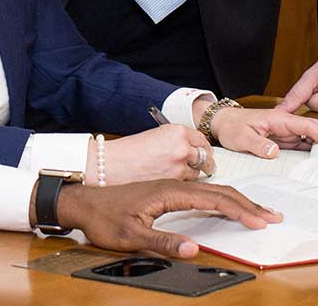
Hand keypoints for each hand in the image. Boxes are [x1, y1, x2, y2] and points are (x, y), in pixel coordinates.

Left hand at [55, 179, 279, 257]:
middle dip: (248, 204)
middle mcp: (174, 186)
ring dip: (238, 200)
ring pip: (212, 191)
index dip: (240, 210)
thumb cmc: (104, 219)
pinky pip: (202, 194)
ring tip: (259, 211)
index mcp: (169, 192)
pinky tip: (228, 206)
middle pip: (219, 192)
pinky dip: (222, 200)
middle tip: (273, 216)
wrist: (82, 202)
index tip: (260, 221)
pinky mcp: (166, 193)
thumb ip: (163, 243)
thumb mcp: (131, 237)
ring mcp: (171, 187)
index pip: (214, 200)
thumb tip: (195, 250)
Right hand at [98, 123, 214, 183]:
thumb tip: (192, 149)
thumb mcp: (156, 136)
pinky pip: (187, 185)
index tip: (203, 152)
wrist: (111, 166)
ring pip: (198, 172)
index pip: (202, 139)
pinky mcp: (174, 184)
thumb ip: (176, 141)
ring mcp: (180, 167)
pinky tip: (172, 182)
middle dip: (204, 162)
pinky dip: (183, 184)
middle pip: (206, 156)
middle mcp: (182, 147)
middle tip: (202, 166)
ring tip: (178, 174)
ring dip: (193, 174)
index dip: (203, 147)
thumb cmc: (128, 152)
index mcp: (177, 131)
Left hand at [205, 106, 317, 157]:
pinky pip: (303, 144)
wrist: (223, 124)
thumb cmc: (232, 127)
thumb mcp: (241, 137)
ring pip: (312, 137)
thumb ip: (257, 144)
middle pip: (315, 129)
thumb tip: (275, 151)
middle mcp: (286, 124)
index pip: (307, 126)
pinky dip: (317, 149)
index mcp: (279, 119)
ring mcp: (286, 132)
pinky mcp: (283, 140)